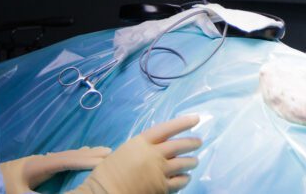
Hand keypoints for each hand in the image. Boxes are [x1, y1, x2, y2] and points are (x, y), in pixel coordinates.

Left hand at [0, 146, 111, 192]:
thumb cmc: (0, 186)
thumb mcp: (17, 193)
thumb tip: (63, 190)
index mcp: (36, 166)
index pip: (65, 161)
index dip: (84, 160)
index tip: (103, 161)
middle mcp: (40, 160)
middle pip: (69, 155)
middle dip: (90, 153)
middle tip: (111, 152)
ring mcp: (38, 162)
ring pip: (66, 155)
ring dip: (84, 153)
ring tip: (102, 151)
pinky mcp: (35, 167)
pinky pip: (61, 159)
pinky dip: (75, 156)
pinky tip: (79, 156)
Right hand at [76, 115, 201, 193]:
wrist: (106, 192)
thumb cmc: (108, 172)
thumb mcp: (124, 151)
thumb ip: (141, 148)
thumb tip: (154, 148)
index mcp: (142, 142)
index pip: (167, 129)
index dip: (183, 123)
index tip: (196, 119)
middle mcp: (154, 155)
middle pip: (179, 146)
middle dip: (192, 143)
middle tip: (199, 142)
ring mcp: (160, 172)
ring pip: (183, 164)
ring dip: (191, 162)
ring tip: (195, 161)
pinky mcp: (162, 188)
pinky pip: (179, 182)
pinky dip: (184, 179)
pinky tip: (186, 178)